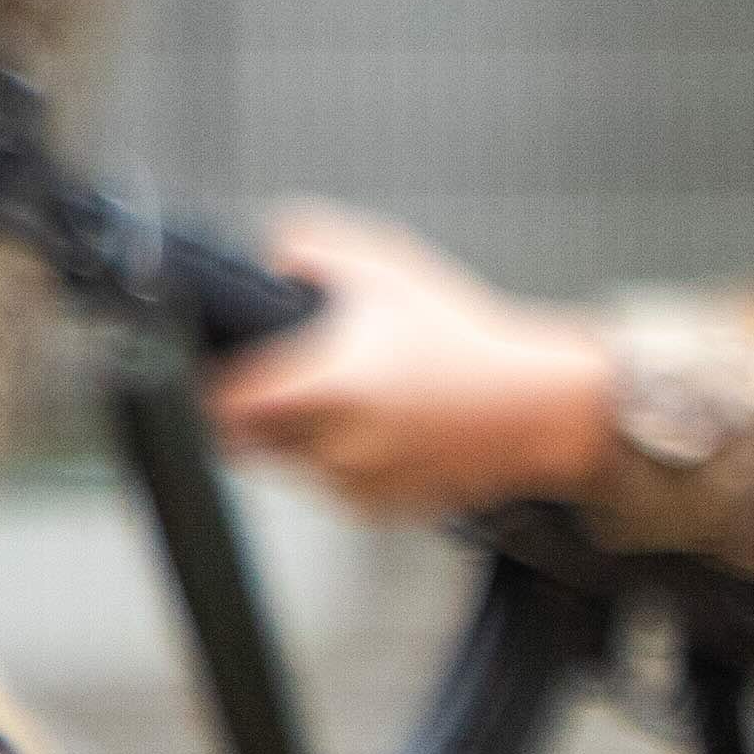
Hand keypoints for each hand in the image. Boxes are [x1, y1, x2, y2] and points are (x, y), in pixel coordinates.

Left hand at [200, 207, 622, 515]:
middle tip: (294, 379)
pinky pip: (336, 486)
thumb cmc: (470, 341)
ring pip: (294, 464)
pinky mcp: (379, 509)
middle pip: (253, 437)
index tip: (222, 375)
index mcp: (325, 384)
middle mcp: (334, 443)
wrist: (536, 405)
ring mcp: (355, 483)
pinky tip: (384, 428)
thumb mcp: (386, 264)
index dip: (217, 387)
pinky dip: (345, 462)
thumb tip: (266, 253)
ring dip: (304, 437)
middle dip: (264, 409)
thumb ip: (308, 244)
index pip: (224, 405)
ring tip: (356, 398)